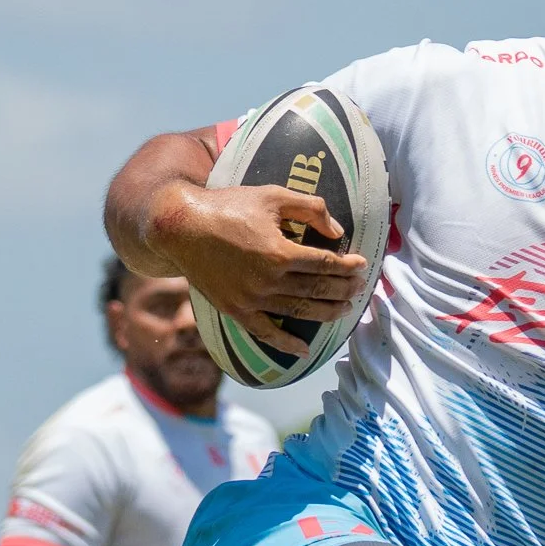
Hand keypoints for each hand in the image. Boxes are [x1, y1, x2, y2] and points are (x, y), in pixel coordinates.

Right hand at [156, 183, 368, 354]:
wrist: (183, 226)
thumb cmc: (229, 205)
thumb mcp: (272, 195)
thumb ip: (309, 208)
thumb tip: (338, 231)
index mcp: (280, 252)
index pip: (326, 263)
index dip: (348, 266)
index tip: (361, 265)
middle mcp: (269, 280)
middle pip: (318, 290)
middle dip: (343, 289)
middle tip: (359, 288)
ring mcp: (252, 299)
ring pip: (299, 312)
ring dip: (327, 313)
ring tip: (344, 310)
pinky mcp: (237, 310)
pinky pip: (266, 333)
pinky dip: (286, 344)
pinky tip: (304, 350)